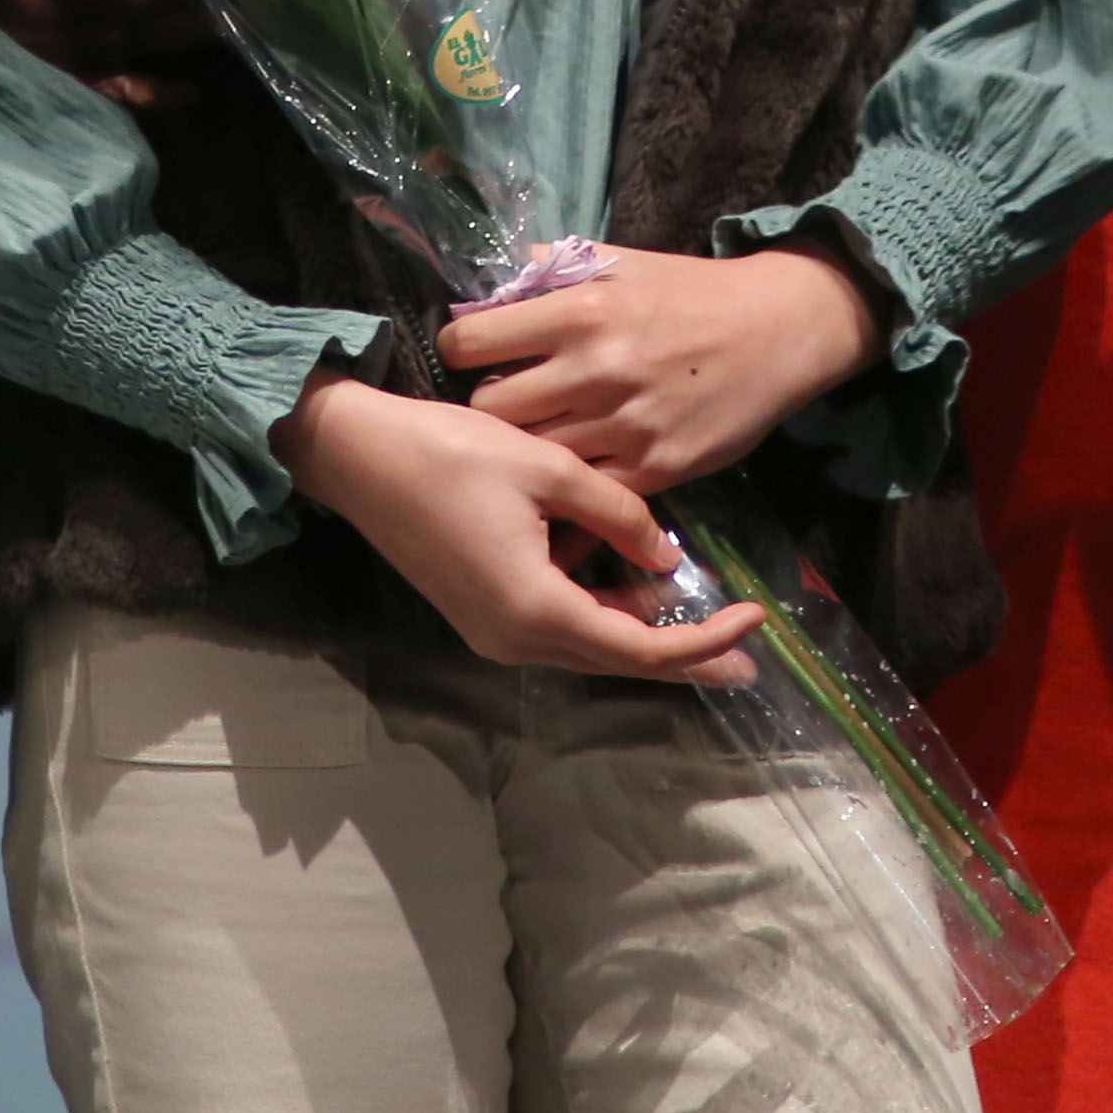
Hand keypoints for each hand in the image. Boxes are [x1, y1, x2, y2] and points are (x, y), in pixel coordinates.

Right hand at [272, 370, 768, 685]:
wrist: (356, 455)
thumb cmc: (451, 452)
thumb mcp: (550, 469)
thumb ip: (618, 514)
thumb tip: (666, 555)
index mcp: (536, 609)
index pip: (643, 647)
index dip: (705, 639)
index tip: (756, 616)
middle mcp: (514, 638)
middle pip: (619, 660)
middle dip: (686, 654)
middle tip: (746, 651)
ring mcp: (492, 631)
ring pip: (588, 643)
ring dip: (641, 629)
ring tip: (700, 614)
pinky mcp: (480, 611)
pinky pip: (558, 623)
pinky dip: (601, 608)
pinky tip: (630, 581)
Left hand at [437, 247, 880, 494]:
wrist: (778, 331)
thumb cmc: (691, 293)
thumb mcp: (620, 261)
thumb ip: (552, 270)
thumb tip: (485, 287)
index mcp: (582, 310)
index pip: (471, 342)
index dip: (460, 350)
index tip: (473, 354)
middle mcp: (597, 369)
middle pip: (491, 409)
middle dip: (486, 407)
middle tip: (504, 403)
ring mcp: (627, 425)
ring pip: (532, 456)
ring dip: (526, 450)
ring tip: (536, 439)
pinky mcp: (656, 470)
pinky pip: (586, 495)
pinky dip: (570, 489)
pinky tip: (569, 477)